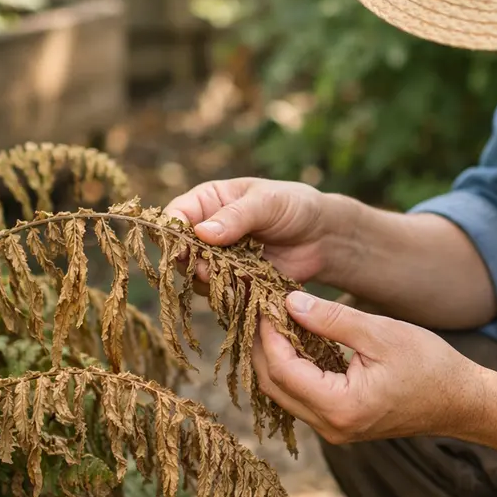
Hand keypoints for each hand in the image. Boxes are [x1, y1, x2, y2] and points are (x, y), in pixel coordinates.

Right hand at [164, 178, 351, 288]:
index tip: (181, 247)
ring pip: (197, 276)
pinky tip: (245, 290)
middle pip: (181, 251)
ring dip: (211, 281)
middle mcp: (208, 231)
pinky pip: (221, 293)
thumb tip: (201, 233)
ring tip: (234, 278)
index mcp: (209, 201)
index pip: (176, 214)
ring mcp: (220, 258)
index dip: (172, 232)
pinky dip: (229, 295)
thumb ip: (236, 217)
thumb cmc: (295, 206)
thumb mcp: (267, 203)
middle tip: (210, 268)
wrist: (323, 237)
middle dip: (192, 262)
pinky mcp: (235, 281)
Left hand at [252, 292, 487, 443]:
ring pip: (283, 394)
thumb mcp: (380, 334)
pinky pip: (301, 397)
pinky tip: (297, 340)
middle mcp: (331, 427)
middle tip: (265, 309)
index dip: (268, 334)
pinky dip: (293, 369)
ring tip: (278, 320)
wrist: (460, 401)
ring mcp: (333, 430)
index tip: (266, 302)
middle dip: (264, 346)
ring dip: (276, 357)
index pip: (282, 369)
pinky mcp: (339, 424)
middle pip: (273, 386)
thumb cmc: (429, 366)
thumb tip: (290, 303)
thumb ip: (332, 320)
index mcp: (340, 407)